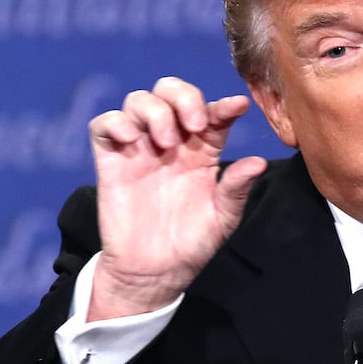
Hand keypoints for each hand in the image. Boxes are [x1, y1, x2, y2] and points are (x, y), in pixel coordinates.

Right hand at [86, 77, 266, 320]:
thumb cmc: (192, 244)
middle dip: (184, 96)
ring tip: (166, 143)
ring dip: (155, 111)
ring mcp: (139, 148)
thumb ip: (236, 188)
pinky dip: (116, 122)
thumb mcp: (223, 218)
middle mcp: (171, 141)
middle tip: (195, 125)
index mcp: (202, 151)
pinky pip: (103, 124)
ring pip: (138, 100)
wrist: (154, 272)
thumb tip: (258, 162)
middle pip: (170, 91)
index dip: (224, 105)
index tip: (237, 107)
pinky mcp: (111, 161)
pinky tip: (132, 140)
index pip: (212, 113)